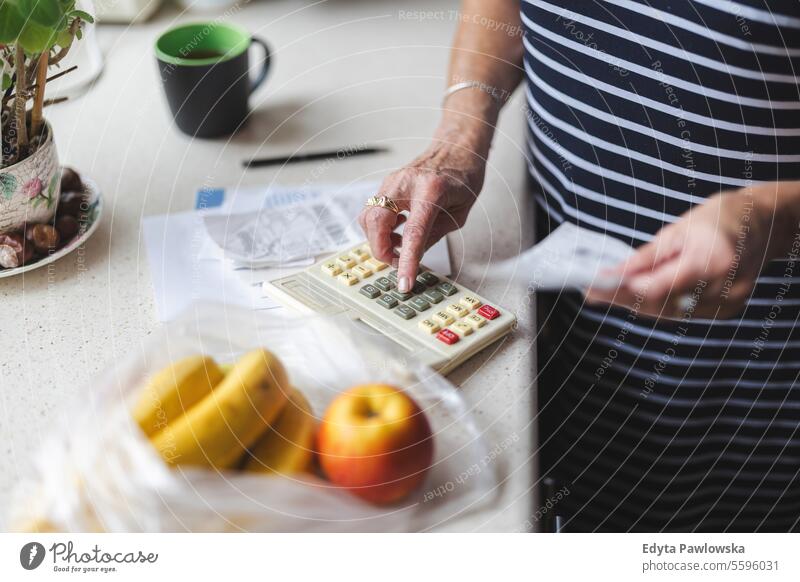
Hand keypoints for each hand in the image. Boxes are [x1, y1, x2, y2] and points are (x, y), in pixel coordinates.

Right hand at [358, 141, 485, 291]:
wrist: (457, 149)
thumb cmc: (462, 178)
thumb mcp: (458, 214)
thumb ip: (433, 235)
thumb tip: (413, 258)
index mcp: (431, 190)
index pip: (413, 232)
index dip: (407, 261)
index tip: (404, 283)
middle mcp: (405, 183)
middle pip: (376, 223)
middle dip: (381, 250)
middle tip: (397, 263)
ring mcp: (391, 182)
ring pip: (367, 218)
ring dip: (378, 240)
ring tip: (399, 248)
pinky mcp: (385, 186)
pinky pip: (372, 212)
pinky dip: (379, 230)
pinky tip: (397, 233)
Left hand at [585, 187, 780, 318]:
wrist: (761, 224)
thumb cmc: (715, 220)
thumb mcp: (677, 230)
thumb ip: (645, 257)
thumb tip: (612, 273)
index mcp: (711, 259)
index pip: (659, 286)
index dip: (624, 290)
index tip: (594, 286)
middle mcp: (723, 285)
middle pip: (662, 304)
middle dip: (623, 298)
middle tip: (592, 292)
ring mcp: (728, 302)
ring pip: (670, 313)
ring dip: (637, 304)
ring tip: (606, 293)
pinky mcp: (727, 309)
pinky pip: (683, 314)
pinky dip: (659, 305)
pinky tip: (637, 298)